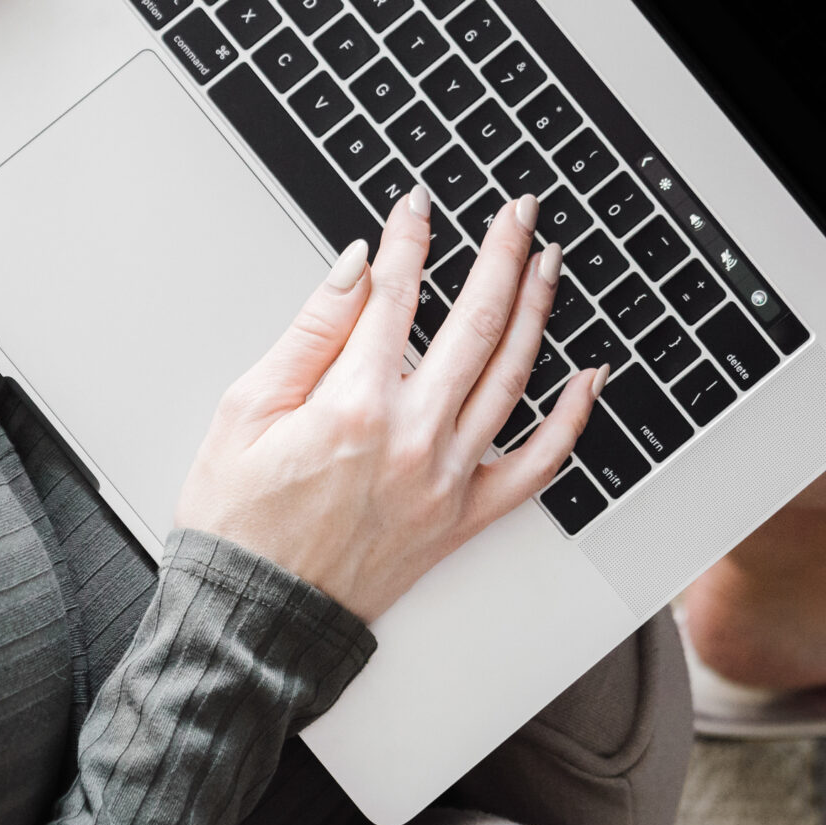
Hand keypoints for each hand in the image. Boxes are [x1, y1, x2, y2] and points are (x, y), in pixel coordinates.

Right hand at [172, 185, 604, 622]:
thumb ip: (309, 332)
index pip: (395, 295)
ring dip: (536, 311)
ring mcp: (446, 479)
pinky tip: (587, 376)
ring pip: (511, 377)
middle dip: (499, 255)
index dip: (410, 240)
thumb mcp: (245, 410)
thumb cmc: (238, 521)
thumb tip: (358, 267)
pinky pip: (537, 465)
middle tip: (516, 211)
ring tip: (547, 262)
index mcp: (352, 404)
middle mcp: (412, 437)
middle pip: (473, 322)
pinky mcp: (463, 519)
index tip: (418, 205)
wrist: (257, 619)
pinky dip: (570, 419)